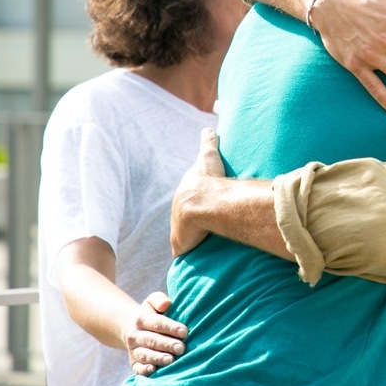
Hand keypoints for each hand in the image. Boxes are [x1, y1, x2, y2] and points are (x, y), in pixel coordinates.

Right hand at [127, 291, 187, 375]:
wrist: (132, 328)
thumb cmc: (151, 313)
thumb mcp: (152, 301)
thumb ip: (159, 299)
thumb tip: (166, 305)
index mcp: (141, 319)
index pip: (157, 323)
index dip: (171, 327)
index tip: (185, 332)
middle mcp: (135, 335)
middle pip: (152, 340)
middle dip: (167, 344)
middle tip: (181, 348)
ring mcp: (133, 350)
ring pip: (145, 355)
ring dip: (158, 358)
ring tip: (171, 360)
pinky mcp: (133, 362)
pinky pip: (137, 368)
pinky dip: (145, 370)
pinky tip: (154, 370)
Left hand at [171, 128, 225, 255]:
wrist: (202, 202)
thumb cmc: (208, 180)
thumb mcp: (208, 157)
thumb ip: (208, 142)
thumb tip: (208, 127)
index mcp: (184, 193)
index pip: (189, 198)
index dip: (196, 201)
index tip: (202, 205)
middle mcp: (177, 210)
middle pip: (184, 217)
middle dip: (191, 221)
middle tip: (205, 225)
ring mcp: (177, 229)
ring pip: (184, 235)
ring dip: (191, 238)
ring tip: (204, 242)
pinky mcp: (179, 245)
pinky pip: (184, 250)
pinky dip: (189, 252)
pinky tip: (197, 257)